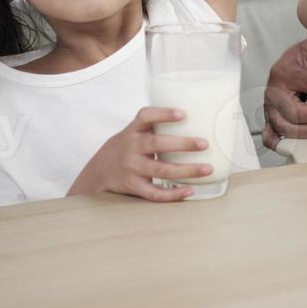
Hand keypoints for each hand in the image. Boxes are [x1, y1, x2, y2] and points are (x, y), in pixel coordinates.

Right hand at [70, 107, 211, 201]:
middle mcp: (131, 148)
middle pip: (157, 144)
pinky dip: (173, 194)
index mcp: (133, 130)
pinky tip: (190, 191)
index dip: (163, 114)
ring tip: (207, 168)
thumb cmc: (127, 147)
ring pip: (161, 170)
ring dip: (187, 170)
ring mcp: (132, 168)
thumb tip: (196, 117)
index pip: (145, 116)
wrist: (99, 171)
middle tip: (205, 144)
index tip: (183, 114)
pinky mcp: (134, 186)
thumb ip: (155, 125)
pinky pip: (155, 192)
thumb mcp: (134, 132)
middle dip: (183, 144)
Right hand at [261, 37, 306, 150]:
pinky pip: (270, 137)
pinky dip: (282, 142)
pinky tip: (300, 139)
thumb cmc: (302, 58)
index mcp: (284, 71)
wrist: (290, 62)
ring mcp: (269, 107)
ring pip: (285, 128)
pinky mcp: (268, 119)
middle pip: (295, 113)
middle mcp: (273, 91)